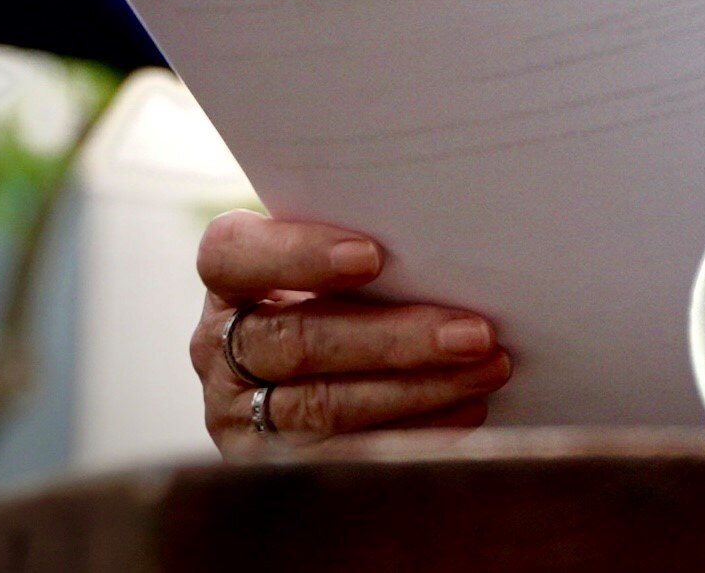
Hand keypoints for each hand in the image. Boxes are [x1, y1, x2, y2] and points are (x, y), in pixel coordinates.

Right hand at [190, 210, 511, 457]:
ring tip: (487, 370)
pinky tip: (465, 413)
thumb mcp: (337, 260)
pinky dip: (410, 433)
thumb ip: (369, 248)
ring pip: (322, 406)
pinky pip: (340, 455)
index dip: (299, 255)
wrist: (318, 359)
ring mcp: (234, 411)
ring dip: (416, 390)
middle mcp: (218, 346)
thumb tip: (454, 241)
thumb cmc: (344, 289)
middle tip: (476, 334)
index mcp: (230, 277)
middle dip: (394, 339)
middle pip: (298, 342)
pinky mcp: (265, 463)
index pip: (233, 256)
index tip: (373, 256)